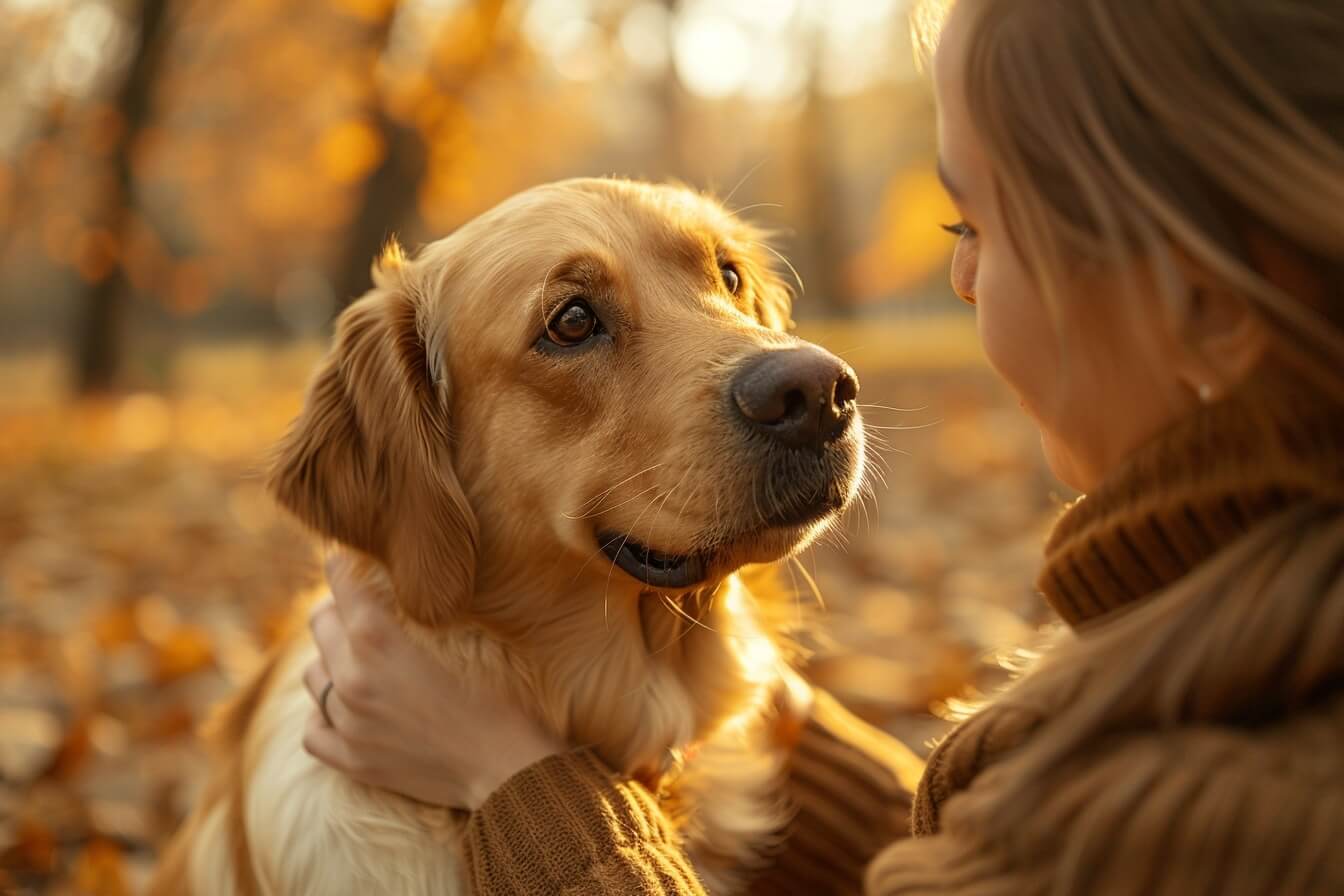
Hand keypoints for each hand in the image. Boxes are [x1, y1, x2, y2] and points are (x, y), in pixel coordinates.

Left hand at [301, 553, 566, 810]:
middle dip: (335, 610)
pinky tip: (341, 711)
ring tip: (351, 659)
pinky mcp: (352, 760)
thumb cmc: (495, 701)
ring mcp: (348, 723)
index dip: (341, 569)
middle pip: (321, 627)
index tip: (340, 559)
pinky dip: (322, 716)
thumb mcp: (458, 645)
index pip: (344, 590)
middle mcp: (353, 679)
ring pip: (313, 677)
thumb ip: (414, 623)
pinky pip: (313, 730)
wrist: (503, 768)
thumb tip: (393, 601)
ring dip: (329, 662)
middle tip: (353, 608)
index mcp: (379, 642)